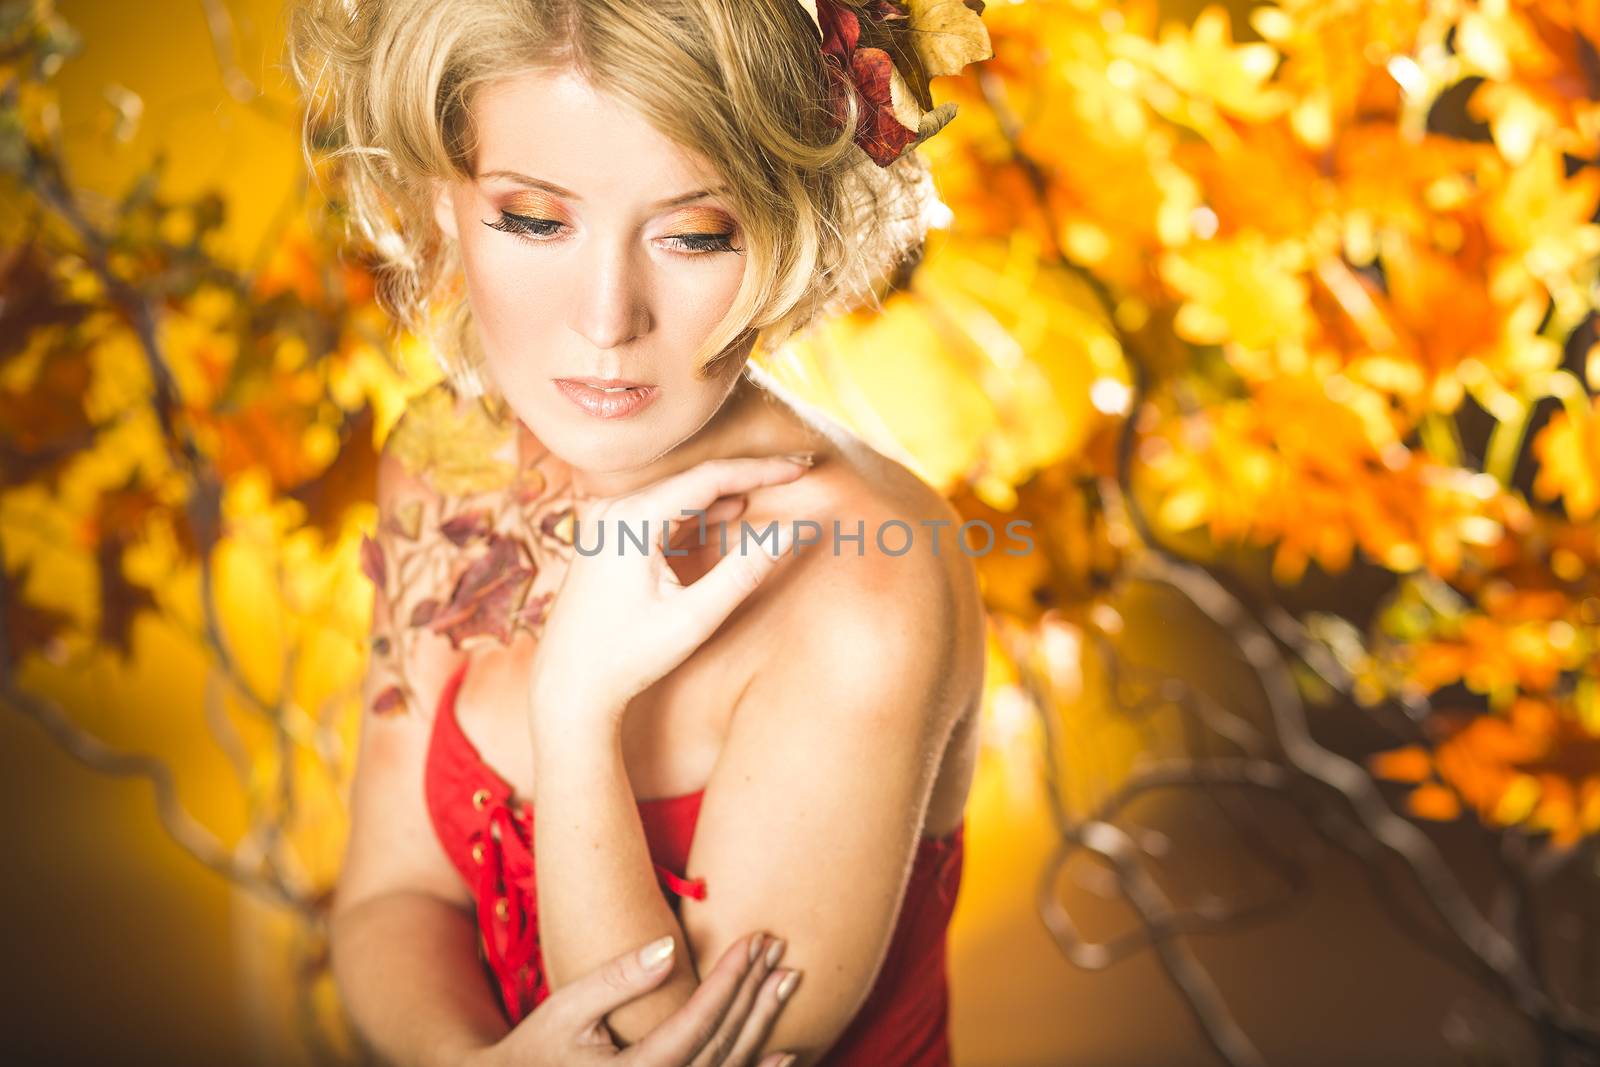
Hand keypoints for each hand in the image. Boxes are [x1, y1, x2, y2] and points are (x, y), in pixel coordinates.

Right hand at [457, 931, 800, 1066]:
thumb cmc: (537, 1049)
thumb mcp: (567, 1008)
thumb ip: (618, 981)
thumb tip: (669, 949)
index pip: (699, 1022)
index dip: (731, 979)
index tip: (754, 939)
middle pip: (724, 1044)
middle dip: (755, 993)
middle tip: (778, 949)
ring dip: (763, 1024)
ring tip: (788, 980)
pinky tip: (785, 1053)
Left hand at [528, 455, 809, 723]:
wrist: (569, 685)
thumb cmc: (628, 656)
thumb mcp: (694, 617)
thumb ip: (744, 570)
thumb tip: (791, 532)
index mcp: (632, 520)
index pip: (710, 478)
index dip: (760, 470)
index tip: (801, 467)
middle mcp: (613, 509)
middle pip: (694, 480)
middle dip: (746, 476)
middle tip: (796, 470)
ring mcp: (605, 521)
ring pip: (677, 493)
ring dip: (723, 494)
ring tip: (770, 490)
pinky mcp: (605, 536)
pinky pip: (659, 510)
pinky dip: (696, 513)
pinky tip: (726, 516)